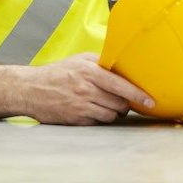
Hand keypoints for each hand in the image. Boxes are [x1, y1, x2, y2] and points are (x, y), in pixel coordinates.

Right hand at [22, 53, 154, 125]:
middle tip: (123, 100)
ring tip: (108, 104)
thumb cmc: (58, 72)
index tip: (150, 101)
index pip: (120, 84)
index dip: (137, 94)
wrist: (32, 89)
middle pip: (118, 102)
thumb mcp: (80, 60)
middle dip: (124, 103)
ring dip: (114, 112)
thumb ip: (101, 63)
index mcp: (89, 71)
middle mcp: (86, 89)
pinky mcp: (76, 120)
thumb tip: (124, 68)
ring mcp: (81, 106)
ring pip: (110, 115)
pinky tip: (95, 110)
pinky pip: (98, 122)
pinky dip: (101, 118)